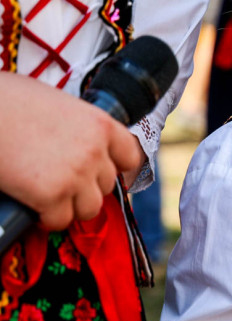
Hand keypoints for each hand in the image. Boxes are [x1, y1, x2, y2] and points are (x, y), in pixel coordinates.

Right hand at [0, 73, 141, 229]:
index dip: (114, 167)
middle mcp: (95, 150)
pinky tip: (35, 208)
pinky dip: (47, 218)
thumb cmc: (10, 101)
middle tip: (61, 182)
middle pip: (107, 185)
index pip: (130, 157)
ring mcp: (76, 174)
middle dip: (85, 187)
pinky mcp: (51, 195)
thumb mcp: (58, 104)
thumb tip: (78, 144)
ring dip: (71, 207)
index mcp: (101, 124)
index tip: (98, 172)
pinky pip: (60, 220)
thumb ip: (78, 126)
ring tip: (50, 198)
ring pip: (90, 208)